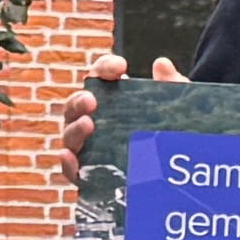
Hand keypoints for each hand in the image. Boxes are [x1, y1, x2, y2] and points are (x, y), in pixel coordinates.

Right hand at [56, 56, 176, 173]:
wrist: (172, 173)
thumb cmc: (166, 132)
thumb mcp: (173, 108)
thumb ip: (171, 85)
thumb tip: (161, 64)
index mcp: (109, 98)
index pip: (99, 77)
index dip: (104, 67)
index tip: (122, 65)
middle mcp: (92, 120)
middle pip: (76, 106)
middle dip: (80, 100)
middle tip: (92, 100)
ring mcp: (86, 147)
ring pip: (70, 135)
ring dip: (74, 128)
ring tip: (88, 124)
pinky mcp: (87, 175)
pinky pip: (71, 170)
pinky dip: (66, 163)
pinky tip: (69, 156)